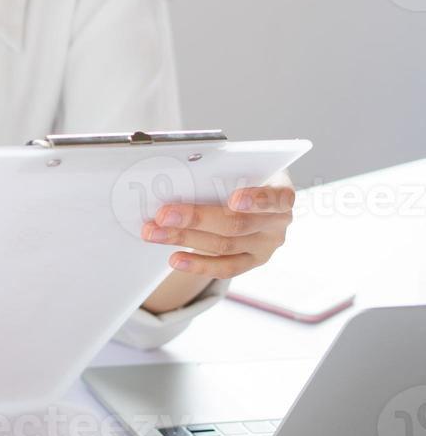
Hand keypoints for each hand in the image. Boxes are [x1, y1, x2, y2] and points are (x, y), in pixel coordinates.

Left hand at [142, 176, 295, 278]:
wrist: (252, 199)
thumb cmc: (242, 177)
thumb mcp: (240, 169)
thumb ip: (221, 172)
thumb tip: (181, 172)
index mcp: (281, 191)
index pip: (277, 197)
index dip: (258, 199)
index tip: (234, 200)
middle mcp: (278, 222)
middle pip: (237, 223)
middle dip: (196, 218)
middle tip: (163, 214)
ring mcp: (266, 245)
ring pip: (224, 245)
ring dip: (184, 238)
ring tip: (154, 232)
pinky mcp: (252, 262)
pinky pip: (225, 267)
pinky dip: (198, 264)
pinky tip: (175, 259)